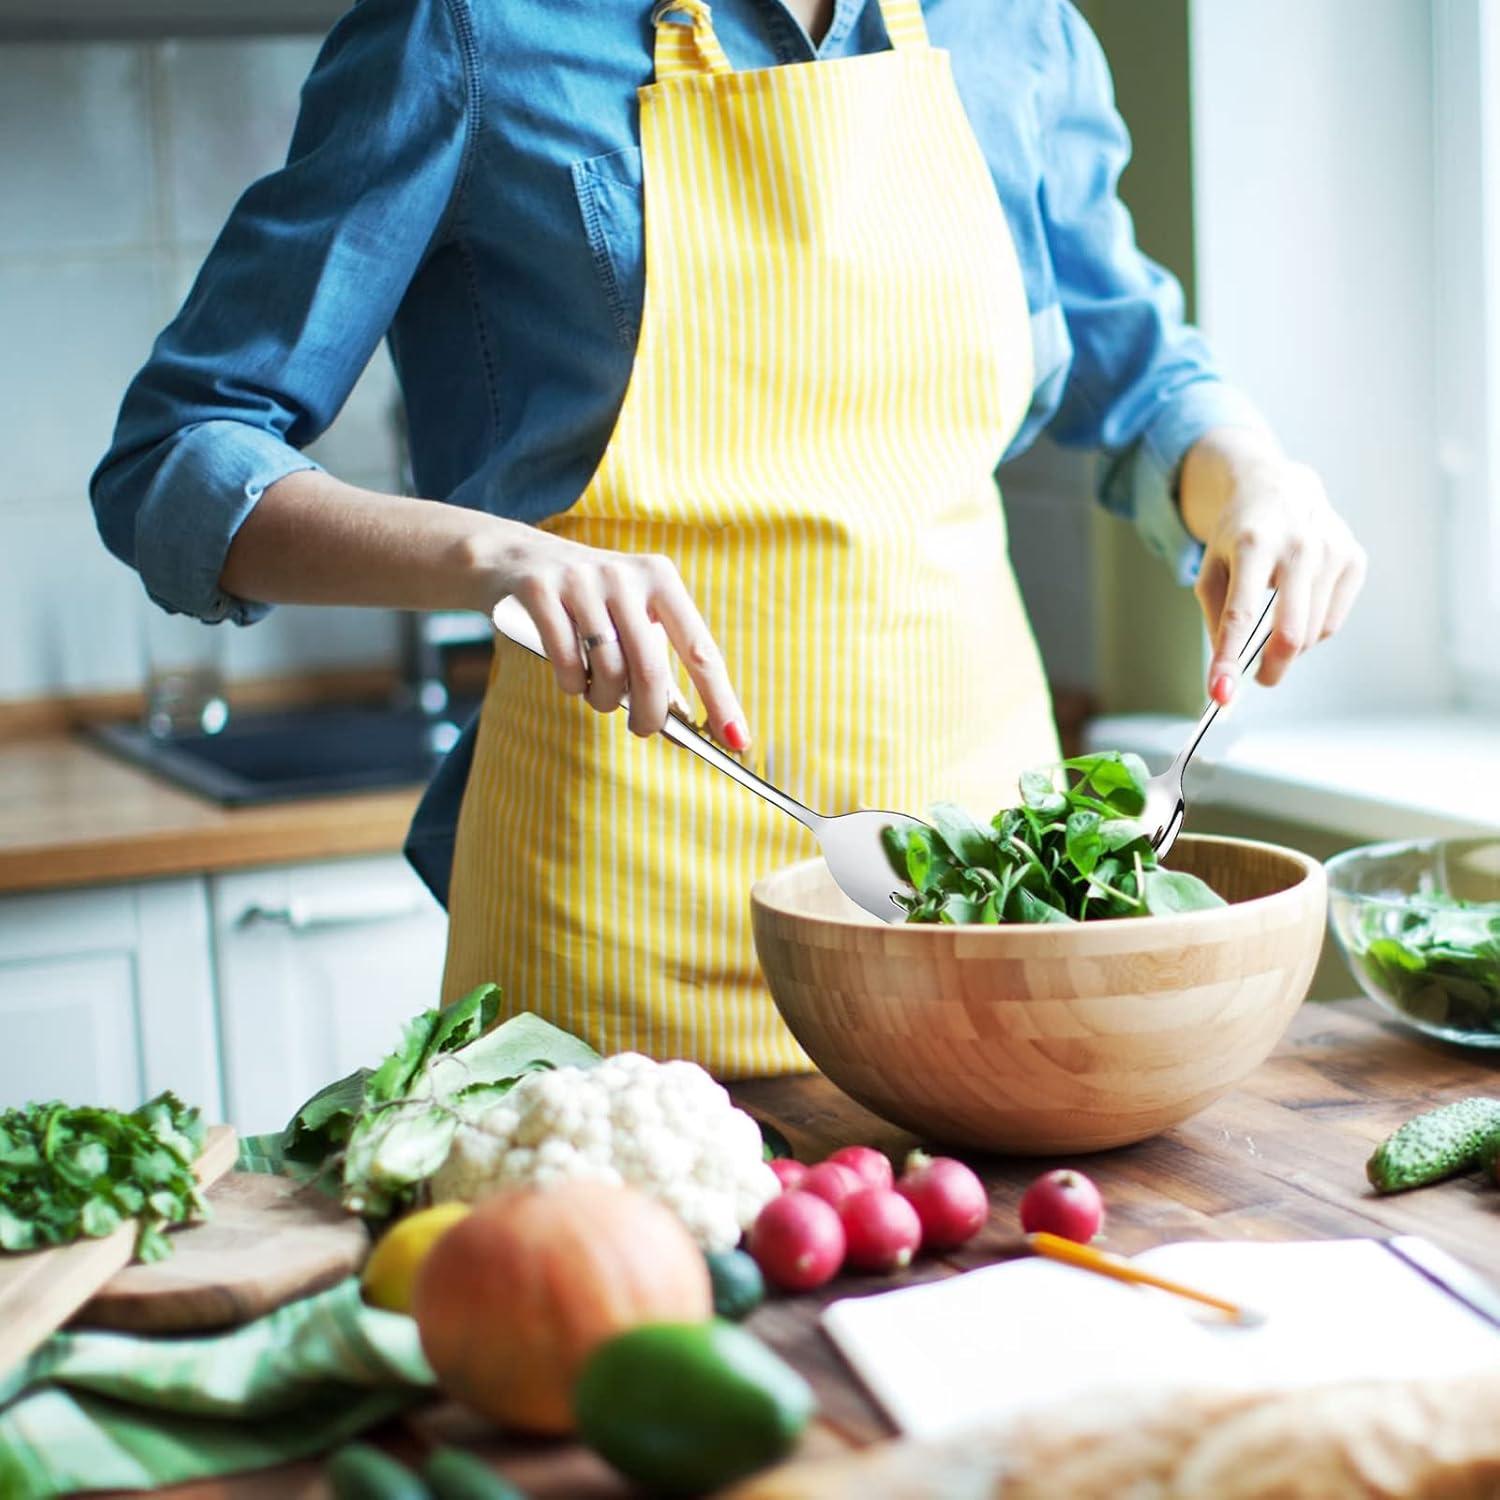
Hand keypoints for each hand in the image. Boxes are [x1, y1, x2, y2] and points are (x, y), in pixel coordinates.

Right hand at [490, 527, 748, 746]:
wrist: (511, 555)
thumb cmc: (586, 599)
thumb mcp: (628, 612)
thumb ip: (656, 656)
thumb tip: (685, 721)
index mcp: (661, 578)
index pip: (700, 649)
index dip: (720, 699)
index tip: (737, 740)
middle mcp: (625, 575)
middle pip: (650, 669)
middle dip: (650, 714)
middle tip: (643, 730)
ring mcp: (581, 580)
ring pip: (607, 670)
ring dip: (604, 700)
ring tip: (598, 696)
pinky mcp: (541, 590)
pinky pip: (566, 662)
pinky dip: (571, 686)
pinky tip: (571, 681)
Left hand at [1179, 428, 1365, 703]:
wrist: (1278, 487)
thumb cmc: (1238, 535)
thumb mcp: (1211, 568)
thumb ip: (1216, 618)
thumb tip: (1228, 669)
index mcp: (1254, 544)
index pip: (1241, 615)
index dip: (1229, 659)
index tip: (1220, 694)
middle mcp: (1299, 545)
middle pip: (1290, 632)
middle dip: (1270, 667)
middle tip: (1256, 679)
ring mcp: (1333, 550)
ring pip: (1313, 632)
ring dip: (1289, 646)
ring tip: (1272, 626)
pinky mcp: (1354, 558)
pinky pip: (1333, 621)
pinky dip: (1312, 629)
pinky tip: (1298, 606)